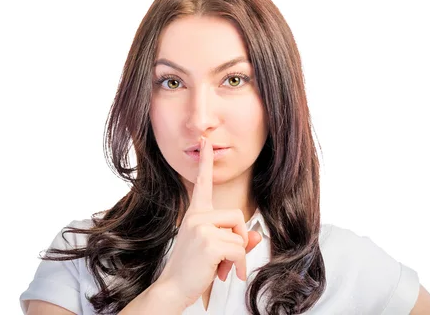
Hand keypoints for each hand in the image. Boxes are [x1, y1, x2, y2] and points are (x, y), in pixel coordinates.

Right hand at [154, 136, 262, 307]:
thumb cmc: (191, 269)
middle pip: (237, 215)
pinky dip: (238, 264)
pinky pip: (238, 248)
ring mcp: (200, 227)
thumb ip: (236, 240)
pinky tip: (225, 273)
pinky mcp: (208, 242)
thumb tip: (256, 236)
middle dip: (239, 238)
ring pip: (239, 233)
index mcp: (195, 214)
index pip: (202, 183)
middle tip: (226, 258)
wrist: (173, 288)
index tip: (205, 141)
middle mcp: (196, 216)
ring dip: (237, 255)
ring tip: (221, 267)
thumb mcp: (214, 251)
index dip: (206, 162)